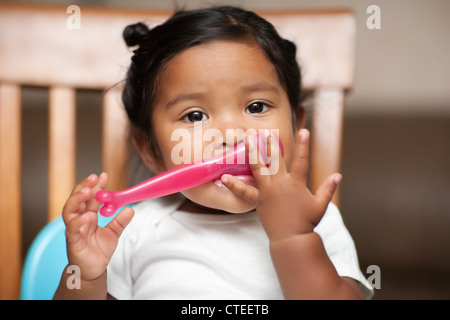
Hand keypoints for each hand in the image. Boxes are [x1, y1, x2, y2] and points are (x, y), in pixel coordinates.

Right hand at [62, 173, 133, 280]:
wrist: (93, 270)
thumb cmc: (99, 250)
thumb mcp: (114, 233)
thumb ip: (120, 221)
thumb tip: (131, 209)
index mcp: (88, 215)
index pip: (90, 197)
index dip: (96, 185)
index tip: (103, 175)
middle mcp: (78, 219)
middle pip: (77, 199)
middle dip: (85, 187)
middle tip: (94, 178)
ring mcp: (73, 230)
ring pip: (70, 211)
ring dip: (78, 199)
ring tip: (89, 191)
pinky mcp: (72, 242)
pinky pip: (72, 230)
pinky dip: (79, 222)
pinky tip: (88, 216)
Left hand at [221, 129, 341, 241]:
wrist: (292, 239)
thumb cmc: (307, 222)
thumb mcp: (321, 204)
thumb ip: (328, 188)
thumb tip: (338, 175)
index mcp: (296, 183)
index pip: (301, 160)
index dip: (303, 144)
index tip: (303, 130)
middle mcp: (281, 184)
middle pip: (275, 160)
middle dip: (270, 144)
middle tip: (265, 131)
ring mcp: (268, 191)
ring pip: (259, 169)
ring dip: (253, 154)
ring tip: (248, 141)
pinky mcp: (258, 200)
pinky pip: (244, 191)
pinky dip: (234, 184)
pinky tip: (225, 176)